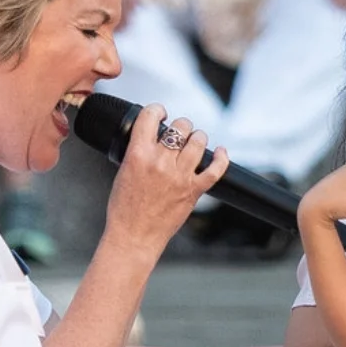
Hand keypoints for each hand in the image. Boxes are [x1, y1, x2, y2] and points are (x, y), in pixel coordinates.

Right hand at [105, 108, 224, 249]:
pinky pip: (216, 169)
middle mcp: (161, 162)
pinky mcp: (194, 191)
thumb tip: (152, 138)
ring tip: (194, 141)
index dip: (157, 110)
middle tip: (178, 133)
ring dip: (198, 137)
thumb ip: (138, 152)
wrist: (133, 236)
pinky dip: (221, 158)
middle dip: (180, 126)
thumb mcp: (123, 171)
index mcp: (138, 155)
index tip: (160, 113)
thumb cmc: (124, 208)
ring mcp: (179, 176)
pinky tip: (220, 152)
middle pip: (180, 126)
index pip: (151, 116)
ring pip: (199, 141)